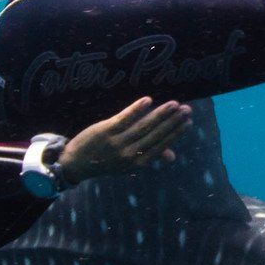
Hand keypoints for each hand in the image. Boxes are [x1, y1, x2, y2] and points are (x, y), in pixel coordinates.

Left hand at [59, 98, 192, 185]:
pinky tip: (148, 100)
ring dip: (161, 114)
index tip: (188, 122)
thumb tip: (172, 156)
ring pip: (144, 126)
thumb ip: (149, 156)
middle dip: (173, 121)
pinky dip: (137, 109)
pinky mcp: (106, 130)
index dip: (176, 133)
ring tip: (174, 103)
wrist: (76, 162)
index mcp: (137, 163)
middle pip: (156, 134)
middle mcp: (129, 154)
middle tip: (187, 109)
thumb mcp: (127, 164)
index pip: (161, 145)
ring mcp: (117, 142)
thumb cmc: (105, 160)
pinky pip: (125, 118)